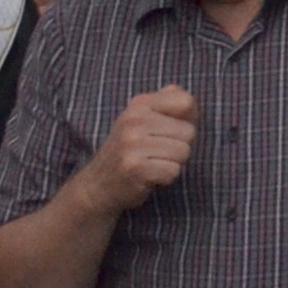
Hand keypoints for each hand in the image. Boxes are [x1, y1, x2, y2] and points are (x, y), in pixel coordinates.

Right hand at [89, 86, 200, 212]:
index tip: (170, 131)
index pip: (186, 102)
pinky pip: (173, 171)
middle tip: (156, 153)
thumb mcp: (142, 120)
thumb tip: (190, 102)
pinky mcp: (135, 168)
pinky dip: (165, 177)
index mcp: (139, 105)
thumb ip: (167, 104)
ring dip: (173, 163)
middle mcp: (134, 120)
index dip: (187, 120)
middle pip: (189, 131)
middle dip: (179, 146)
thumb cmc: (129, 151)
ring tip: (152, 163)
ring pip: (183, 152)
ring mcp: (132, 143)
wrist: (96, 185)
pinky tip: (149, 176)